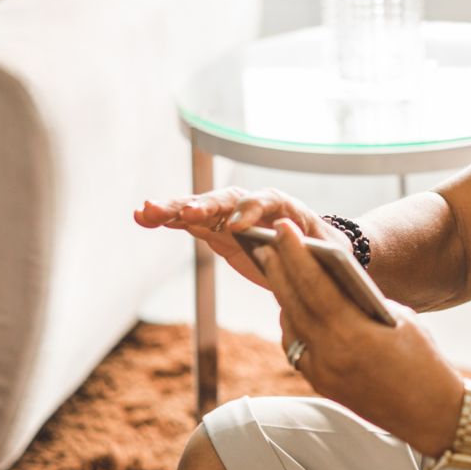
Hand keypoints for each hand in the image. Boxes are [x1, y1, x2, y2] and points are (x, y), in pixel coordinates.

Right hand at [133, 186, 351, 289]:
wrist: (316, 252)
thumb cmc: (325, 256)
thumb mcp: (327, 260)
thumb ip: (314, 263)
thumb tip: (308, 270)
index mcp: (287, 209)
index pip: (268, 201)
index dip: (252, 210)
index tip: (238, 225)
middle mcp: (256, 205)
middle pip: (230, 199)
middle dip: (207, 205)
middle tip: (185, 214)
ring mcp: (234, 215)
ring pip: (203, 207)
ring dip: (175, 208)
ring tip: (147, 211)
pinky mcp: (217, 229)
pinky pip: (191, 221)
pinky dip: (169, 218)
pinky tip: (143, 217)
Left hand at [255, 218, 465, 455]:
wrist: (431, 413)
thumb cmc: (424, 360)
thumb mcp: (399, 319)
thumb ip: (362, 301)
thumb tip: (333, 283)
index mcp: (354, 334)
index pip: (314, 286)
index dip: (295, 255)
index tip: (282, 230)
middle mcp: (330, 356)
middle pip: (293, 304)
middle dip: (279, 269)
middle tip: (266, 242)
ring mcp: (322, 373)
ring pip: (291, 326)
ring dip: (283, 295)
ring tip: (278, 268)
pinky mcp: (321, 384)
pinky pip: (297, 347)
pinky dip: (294, 323)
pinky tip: (294, 306)